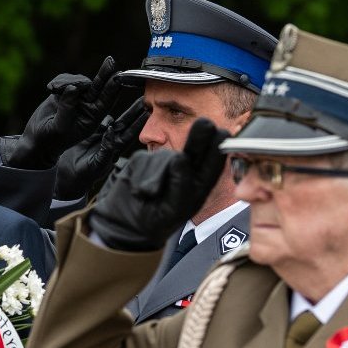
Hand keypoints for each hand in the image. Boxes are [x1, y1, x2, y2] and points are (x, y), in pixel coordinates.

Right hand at [0, 57, 119, 169]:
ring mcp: (77, 98)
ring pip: (79, 81)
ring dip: (68, 81)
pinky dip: (59, 81)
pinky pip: (65, 79)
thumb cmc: (50, 139)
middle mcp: (88, 106)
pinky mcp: (64, 92)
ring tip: (53, 89)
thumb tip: (73, 88)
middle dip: (104, 74)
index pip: (106, 100)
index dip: (113, 88)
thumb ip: (67, 108)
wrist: (36, 139)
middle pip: (99, 87)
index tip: (118, 76)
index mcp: (93, 117)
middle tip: (110, 60)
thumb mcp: (60, 127)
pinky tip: (50, 89)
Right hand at [55, 98, 149, 201]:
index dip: (140, 122)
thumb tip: (111, 131)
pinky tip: (105, 97)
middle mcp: (110, 139)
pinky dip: (102, 109)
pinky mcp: (89, 131)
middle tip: (144, 97)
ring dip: (118, 107)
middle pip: (125, 122)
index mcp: (116, 148)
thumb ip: (107, 149)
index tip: (148, 111)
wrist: (69, 176)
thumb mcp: (98, 164)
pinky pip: (98, 118)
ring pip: (113, 117)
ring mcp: (100, 134)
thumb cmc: (85, 175)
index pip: (131, 133)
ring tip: (126, 95)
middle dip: (135, 110)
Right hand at [90, 119, 227, 250]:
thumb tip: (180, 158)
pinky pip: (145, 161)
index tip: (222, 135)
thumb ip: (181, 184)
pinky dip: (142, 176)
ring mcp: (165, 163)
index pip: (213, 162)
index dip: (217, 148)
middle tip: (205, 123)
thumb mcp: (174, 208)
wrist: (125, 223)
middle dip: (200, 136)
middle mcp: (186, 169)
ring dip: (156, 175)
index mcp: (200, 183)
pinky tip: (140, 189)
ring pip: (166, 157)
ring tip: (150, 194)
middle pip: (195, 147)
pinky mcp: (145, 160)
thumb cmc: (155, 220)